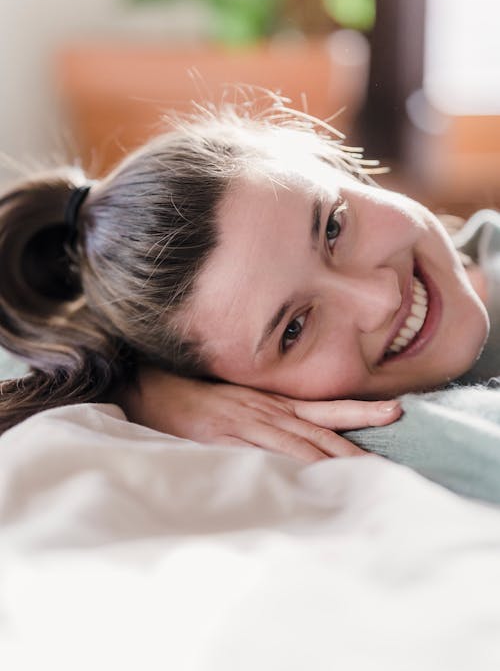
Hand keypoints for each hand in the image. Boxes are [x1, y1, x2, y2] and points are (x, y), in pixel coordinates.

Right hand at [121, 368, 401, 462]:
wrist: (151, 386)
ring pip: (301, 442)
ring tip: (367, 474)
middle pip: (322, 430)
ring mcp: (247, 422)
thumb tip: (299, 441)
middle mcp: (266, 409)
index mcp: (271, 401)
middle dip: (357, 448)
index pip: (325, 410)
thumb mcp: (237, 401)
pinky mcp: (225, 437)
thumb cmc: (194, 395)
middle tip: (393, 464)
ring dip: (335, 459)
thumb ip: (265, 418)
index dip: (360, 413)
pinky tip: (311, 479)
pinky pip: (264, 453)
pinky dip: (291, 465)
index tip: (394, 412)